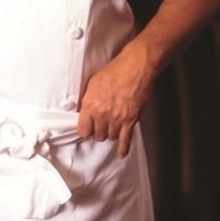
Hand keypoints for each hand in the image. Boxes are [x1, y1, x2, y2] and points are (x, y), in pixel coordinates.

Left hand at [77, 40, 153, 158]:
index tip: (87, 128)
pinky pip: (126, 140)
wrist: (136, 66)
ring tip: (112, 127)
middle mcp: (102, 114)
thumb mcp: (93, 83)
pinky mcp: (131, 120)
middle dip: (99, 130)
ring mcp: (117, 119)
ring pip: (111, 137)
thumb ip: (88, 100)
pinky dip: (123, 148)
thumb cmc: (115, 70)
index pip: (83, 130)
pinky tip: (121, 154)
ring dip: (111, 133)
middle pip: (97, 135)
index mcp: (90, 105)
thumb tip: (85, 112)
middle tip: (101, 124)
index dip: (85, 129)